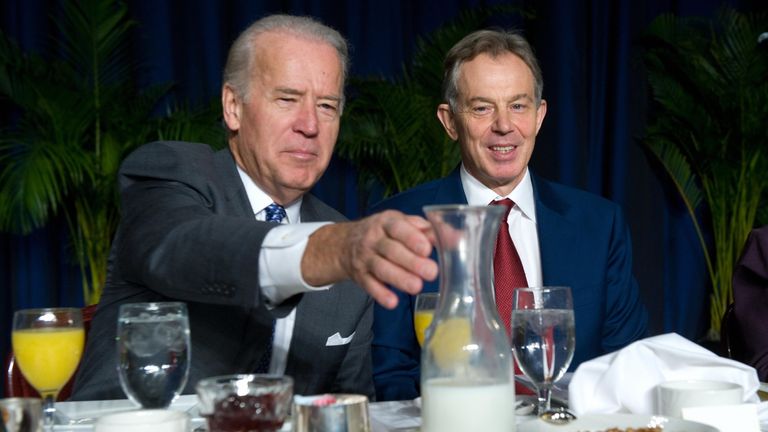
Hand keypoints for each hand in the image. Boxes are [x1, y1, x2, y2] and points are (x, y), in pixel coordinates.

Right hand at [302, 210, 437, 308]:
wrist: (344, 245)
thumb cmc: (384, 233)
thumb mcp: (402, 224)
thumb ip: (428, 231)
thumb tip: (457, 237)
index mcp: (387, 222)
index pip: (398, 228)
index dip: (411, 237)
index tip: (426, 248)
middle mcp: (373, 239)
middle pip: (391, 250)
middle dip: (411, 261)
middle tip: (431, 272)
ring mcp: (365, 258)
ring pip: (381, 268)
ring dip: (399, 278)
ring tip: (417, 287)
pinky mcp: (360, 276)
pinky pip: (369, 286)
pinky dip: (380, 294)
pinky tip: (392, 302)